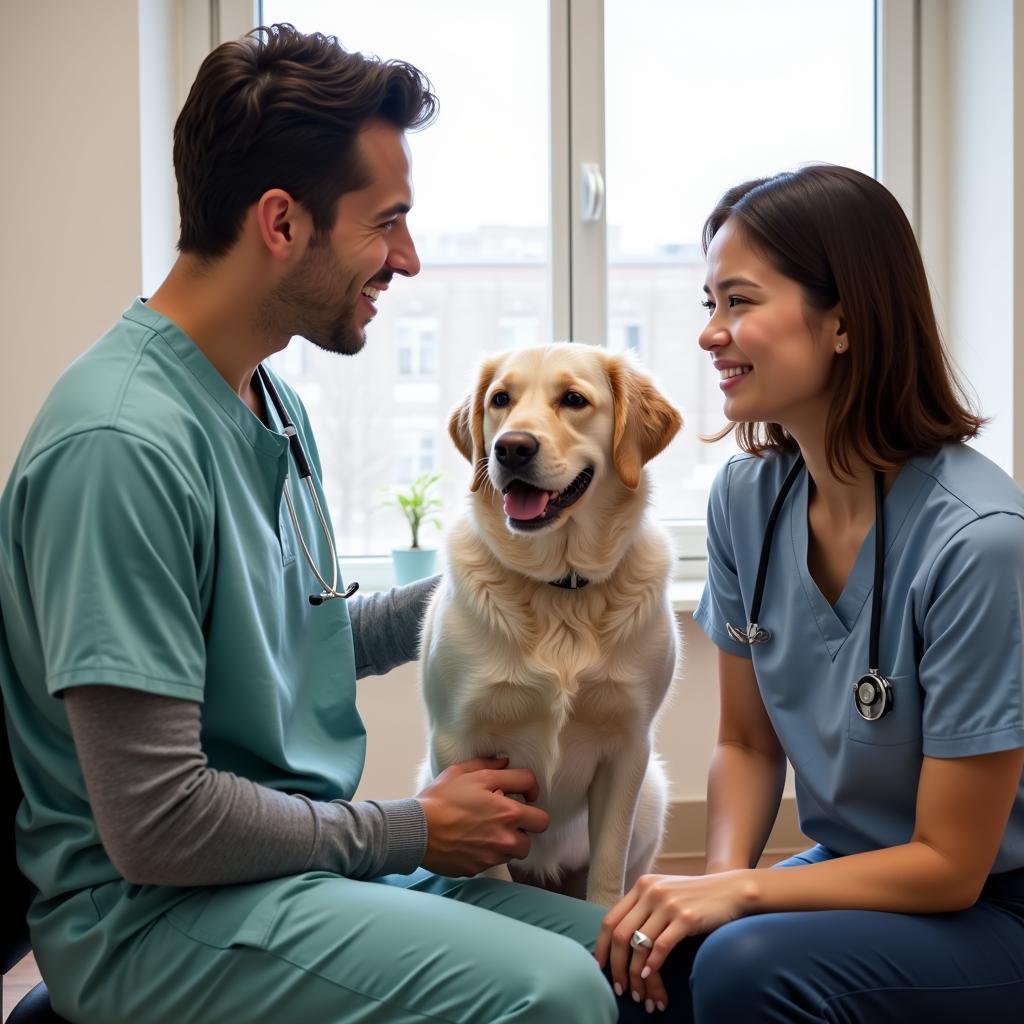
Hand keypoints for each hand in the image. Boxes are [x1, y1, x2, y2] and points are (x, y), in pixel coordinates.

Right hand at [417, 757, 549, 876]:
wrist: (417, 831)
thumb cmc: (439, 799)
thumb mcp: (463, 772)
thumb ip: (489, 765)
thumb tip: (505, 762)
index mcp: (507, 807)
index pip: (533, 787)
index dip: (531, 787)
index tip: (524, 792)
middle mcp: (507, 832)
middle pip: (541, 824)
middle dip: (530, 819)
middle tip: (514, 816)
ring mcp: (496, 853)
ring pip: (521, 847)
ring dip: (512, 839)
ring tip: (493, 831)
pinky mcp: (482, 868)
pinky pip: (497, 861)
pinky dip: (491, 852)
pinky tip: (474, 842)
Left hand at [595, 871, 757, 1008]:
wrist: (730, 890)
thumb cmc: (695, 896)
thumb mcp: (664, 892)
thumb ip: (643, 906)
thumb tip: (621, 937)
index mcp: (642, 886)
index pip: (611, 919)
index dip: (602, 946)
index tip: (599, 967)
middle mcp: (650, 892)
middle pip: (621, 935)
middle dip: (616, 966)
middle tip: (618, 988)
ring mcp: (668, 904)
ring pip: (640, 944)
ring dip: (635, 974)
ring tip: (637, 992)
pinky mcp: (685, 918)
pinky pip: (661, 946)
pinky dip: (653, 965)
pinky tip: (649, 977)